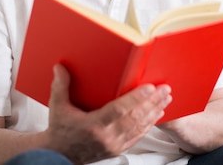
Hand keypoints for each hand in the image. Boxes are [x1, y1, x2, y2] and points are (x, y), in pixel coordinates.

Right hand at [45, 64, 171, 163]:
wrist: (59, 155)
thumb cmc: (60, 130)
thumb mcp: (57, 107)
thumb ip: (60, 86)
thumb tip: (60, 66)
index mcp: (93, 125)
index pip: (119, 110)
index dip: (136, 98)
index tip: (150, 87)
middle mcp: (106, 137)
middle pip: (135, 117)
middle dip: (152, 102)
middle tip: (165, 89)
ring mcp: (113, 145)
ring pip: (139, 127)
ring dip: (154, 112)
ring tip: (166, 99)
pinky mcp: (117, 149)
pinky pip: (137, 136)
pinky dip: (149, 125)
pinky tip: (157, 114)